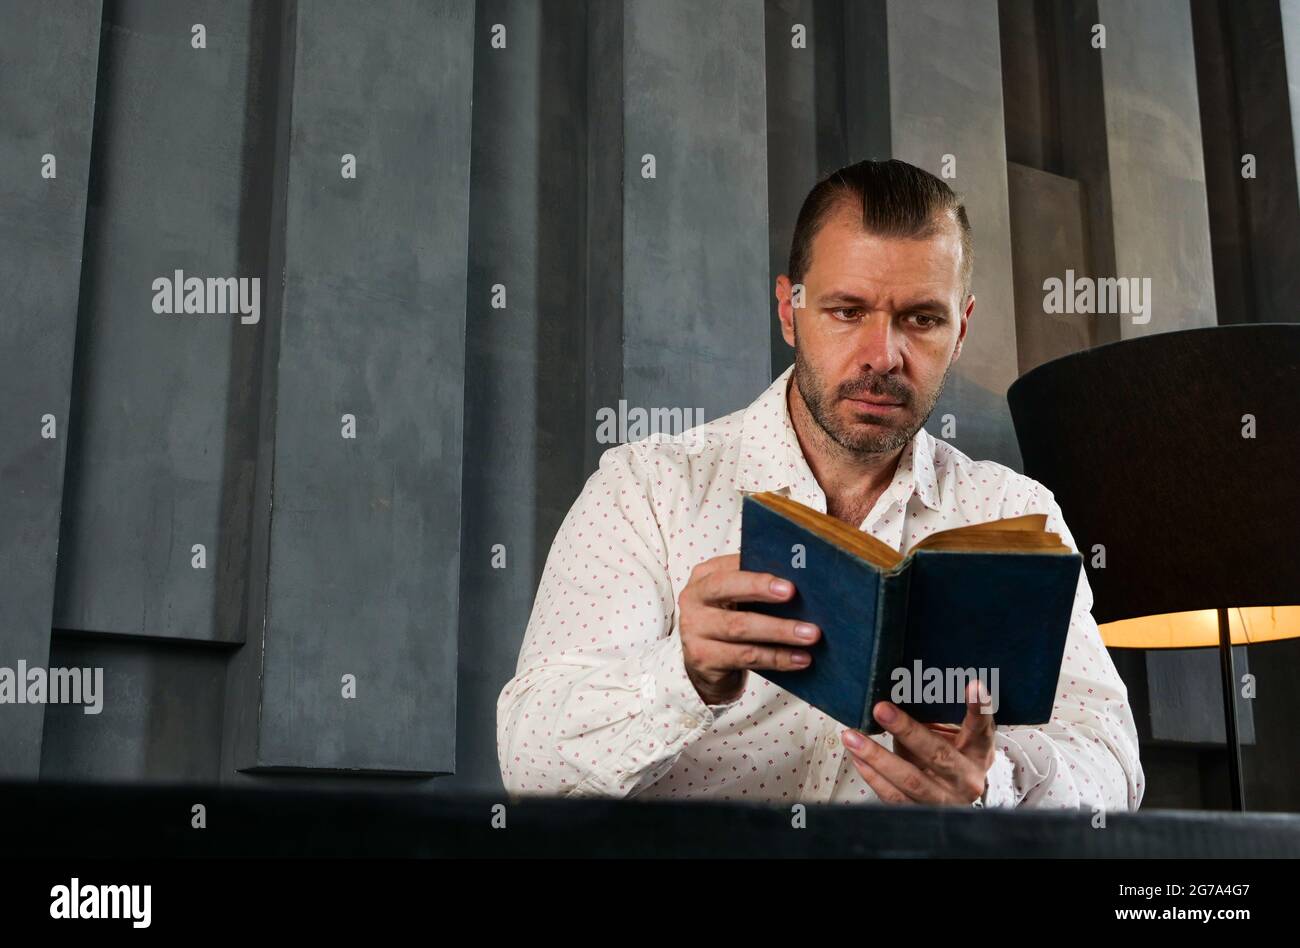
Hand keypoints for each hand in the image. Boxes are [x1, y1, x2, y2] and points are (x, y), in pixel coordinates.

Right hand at [677, 553, 819, 704]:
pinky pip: (745, 657)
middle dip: (761, 590)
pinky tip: (799, 659)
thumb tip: (802, 582)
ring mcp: (693, 631)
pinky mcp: (703, 659)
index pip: (729, 568)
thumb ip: (755, 588)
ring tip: (810, 634)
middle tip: (794, 594)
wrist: (705, 667)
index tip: (788, 581)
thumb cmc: (727, 624)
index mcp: (703, 577)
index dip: (757, 574)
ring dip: (779, 630)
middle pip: (725, 590)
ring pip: (739, 627)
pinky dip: (776, 658)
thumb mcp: (733, 600)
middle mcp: (693, 600)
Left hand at [840, 679, 996, 804]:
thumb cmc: (951, 756)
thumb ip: (934, 718)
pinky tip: (857, 758)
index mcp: (978, 753)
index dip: (978, 708)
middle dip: (907, 730)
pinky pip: (894, 796)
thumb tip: (899, 691)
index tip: (972, 684)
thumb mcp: (954, 736)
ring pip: (910, 780)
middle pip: (938, 755)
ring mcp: (945, 800)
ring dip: (877, 757)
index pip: (981, 728)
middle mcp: (966, 779)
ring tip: (852, 737)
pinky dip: (872, 776)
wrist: (956, 797)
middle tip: (881, 709)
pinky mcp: (922, 813)